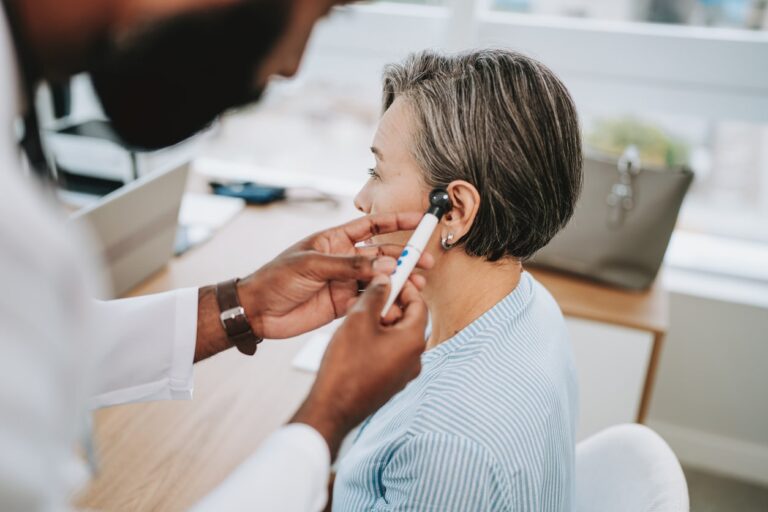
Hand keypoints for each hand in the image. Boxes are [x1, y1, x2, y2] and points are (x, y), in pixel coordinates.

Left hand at [194, 212, 432, 360]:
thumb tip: (384, 268)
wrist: (257, 310)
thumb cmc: (276, 277)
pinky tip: (396, 303)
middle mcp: (344, 260)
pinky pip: (370, 301)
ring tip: (416, 285)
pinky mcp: (344, 305)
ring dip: (399, 282)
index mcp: (335, 240)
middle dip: (404, 257)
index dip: (396, 223)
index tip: (419, 221)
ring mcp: (345, 282)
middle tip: (425, 262)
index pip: (372, 227)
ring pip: (380, 280)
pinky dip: (385, 302)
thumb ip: (349, 266)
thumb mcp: (312, 265)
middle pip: (382, 255)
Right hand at [290, 274, 427, 456]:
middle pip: (408, 320)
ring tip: (356, 318)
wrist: (333, 409)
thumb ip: (375, 295)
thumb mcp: (358, 320)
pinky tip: (355, 340)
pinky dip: (377, 341)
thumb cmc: (346, 366)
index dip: (405, 288)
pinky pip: (388, 354)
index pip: (419, 304)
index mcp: (413, 341)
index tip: (390, 278)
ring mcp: (403, 374)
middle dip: (388, 306)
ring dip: (380, 323)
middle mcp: (414, 359)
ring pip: (396, 338)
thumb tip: (384, 280)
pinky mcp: (390, 383)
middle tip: (367, 298)